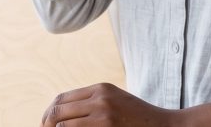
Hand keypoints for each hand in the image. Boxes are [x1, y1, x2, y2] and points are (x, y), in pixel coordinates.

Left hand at [41, 83, 184, 126]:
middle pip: (58, 110)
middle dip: (46, 124)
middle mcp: (99, 97)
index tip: (45, 125)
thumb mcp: (117, 103)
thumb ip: (94, 104)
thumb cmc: (140, 120)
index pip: (62, 98)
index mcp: (100, 88)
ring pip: (62, 124)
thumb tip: (65, 116)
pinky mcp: (105, 126)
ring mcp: (102, 112)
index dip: (49, 113)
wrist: (165, 126)